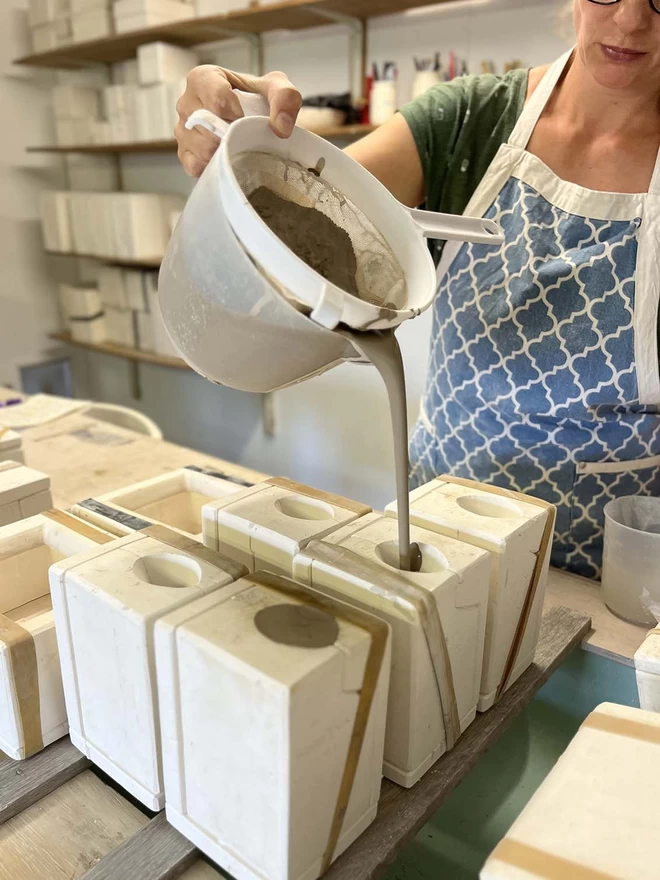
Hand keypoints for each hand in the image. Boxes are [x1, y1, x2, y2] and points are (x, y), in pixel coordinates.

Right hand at [175, 65, 302, 176]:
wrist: (255, 118)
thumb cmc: (260, 100)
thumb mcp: (278, 89)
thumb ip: (285, 98)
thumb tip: (281, 127)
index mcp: (203, 78)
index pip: (216, 100)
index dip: (237, 115)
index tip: (248, 119)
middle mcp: (186, 102)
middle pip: (206, 127)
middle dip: (231, 136)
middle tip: (246, 136)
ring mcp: (182, 129)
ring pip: (200, 148)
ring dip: (224, 153)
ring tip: (238, 146)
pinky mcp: (184, 153)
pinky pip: (194, 166)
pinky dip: (213, 168)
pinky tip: (226, 160)